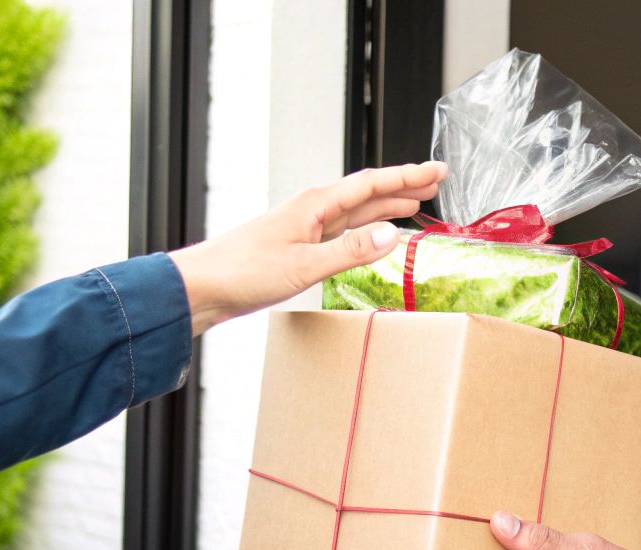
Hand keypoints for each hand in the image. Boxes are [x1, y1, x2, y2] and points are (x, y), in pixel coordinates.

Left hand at [168, 161, 447, 333]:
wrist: (203, 287)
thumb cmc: (243, 272)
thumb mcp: (303, 265)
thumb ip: (349, 251)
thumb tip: (392, 236)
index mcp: (315, 205)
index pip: (371, 185)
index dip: (407, 176)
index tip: (437, 171)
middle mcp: (312, 211)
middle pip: (368, 193)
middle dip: (403, 186)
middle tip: (437, 181)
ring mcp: (306, 229)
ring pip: (357, 212)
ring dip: (387, 206)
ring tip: (415, 202)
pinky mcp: (299, 248)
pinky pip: (343, 232)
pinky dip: (366, 230)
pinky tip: (374, 235)